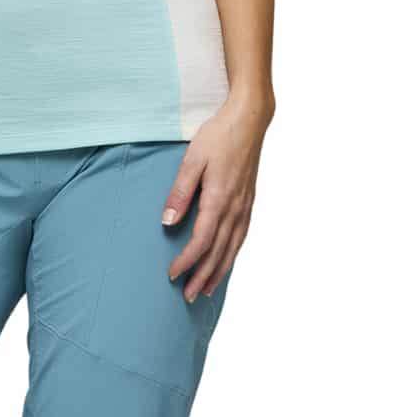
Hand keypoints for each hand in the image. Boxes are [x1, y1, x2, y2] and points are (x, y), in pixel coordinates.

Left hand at [161, 91, 271, 301]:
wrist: (249, 120)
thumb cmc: (218, 136)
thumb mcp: (191, 160)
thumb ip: (179, 193)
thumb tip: (167, 223)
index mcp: (219, 199)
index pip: (201, 241)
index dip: (187, 262)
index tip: (172, 275)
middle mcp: (235, 208)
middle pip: (218, 252)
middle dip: (202, 277)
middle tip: (188, 297)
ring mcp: (245, 206)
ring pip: (233, 248)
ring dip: (219, 271)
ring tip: (207, 290)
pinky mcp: (249, 201)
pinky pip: (242, 236)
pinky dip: (233, 254)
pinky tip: (226, 261)